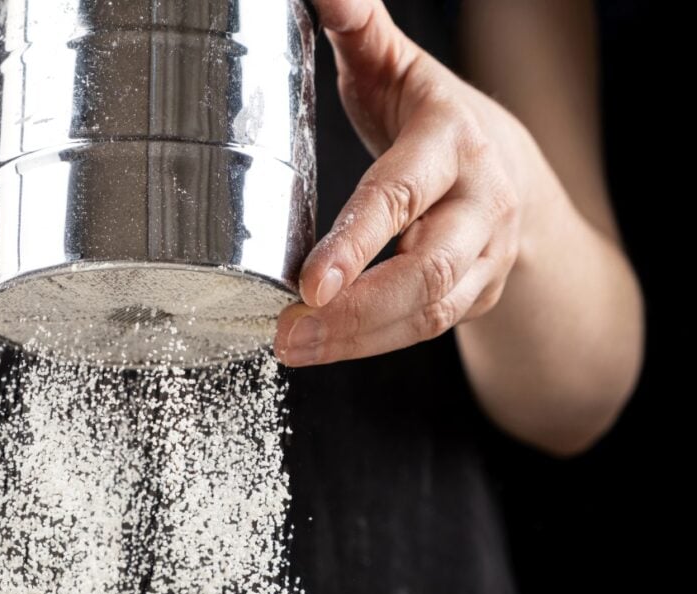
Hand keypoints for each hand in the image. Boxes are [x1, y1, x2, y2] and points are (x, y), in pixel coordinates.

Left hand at [275, 0, 530, 366]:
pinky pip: (426, 330)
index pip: (403, 193)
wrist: (516, 173)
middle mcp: (480, 204)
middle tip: (288, 333)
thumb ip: (359, 29)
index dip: (358, 241)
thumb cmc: (436, 118)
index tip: (310, 283)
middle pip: (430, 271)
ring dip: (359, 341)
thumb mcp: (399, 69)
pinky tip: (322, 349)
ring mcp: (485, 256)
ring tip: (292, 349)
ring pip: (430, 313)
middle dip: (358, 311)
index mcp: (453, 141)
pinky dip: (372, 345)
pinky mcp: (477, 296)